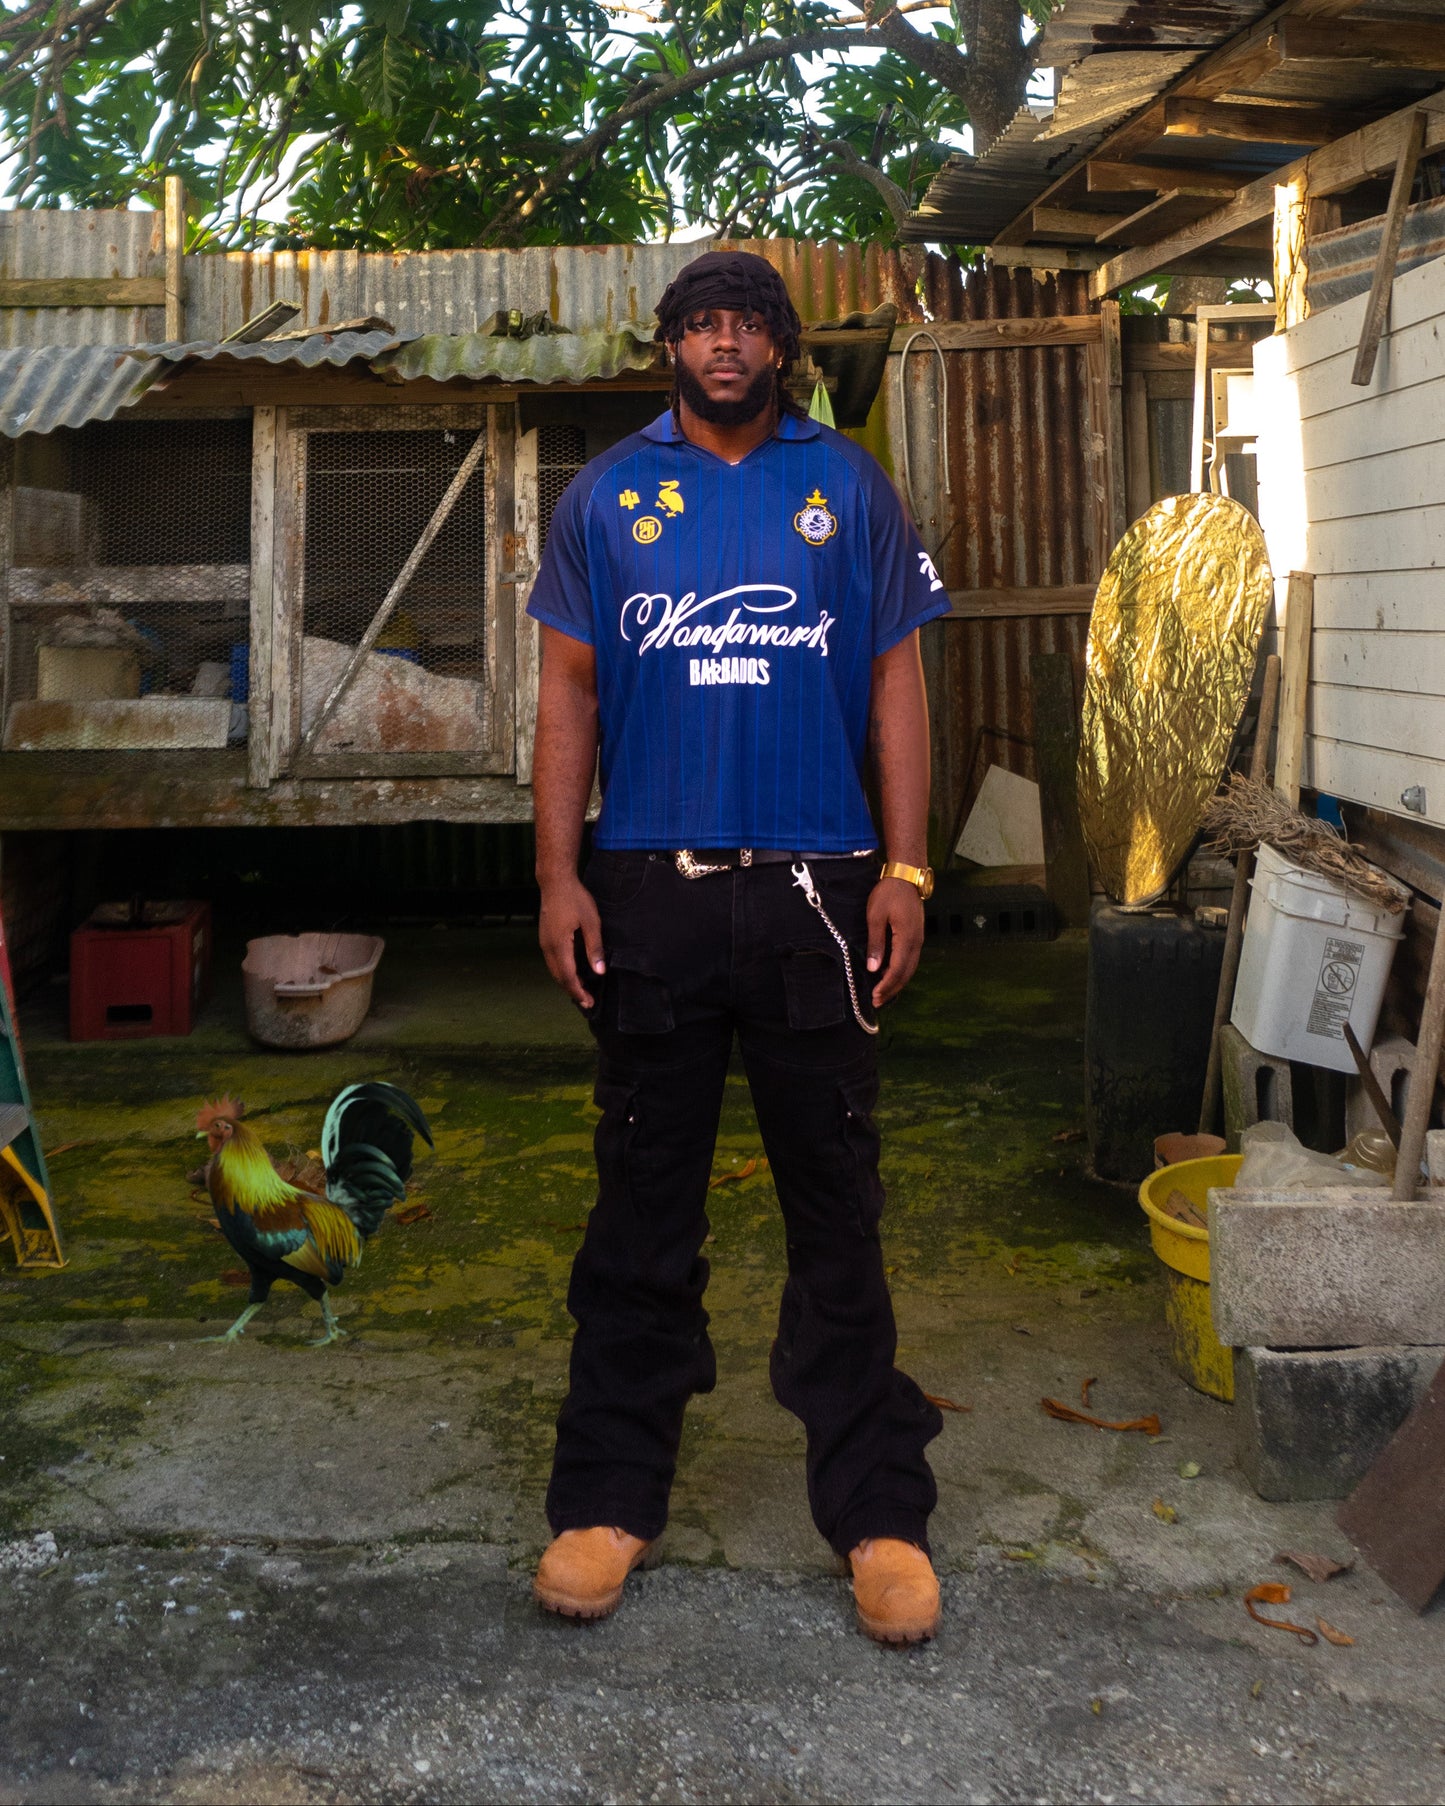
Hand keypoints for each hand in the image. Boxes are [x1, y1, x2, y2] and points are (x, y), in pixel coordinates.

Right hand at [538, 875, 604, 1008]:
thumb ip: (595, 948)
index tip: (589, 1003)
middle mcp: (548, 947)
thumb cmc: (575, 899)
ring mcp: (544, 942)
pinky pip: (553, 961)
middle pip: (559, 977)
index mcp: (559, 945)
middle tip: (588, 1002)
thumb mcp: (591, 922)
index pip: (568, 976)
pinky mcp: (545, 938)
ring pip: (555, 970)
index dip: (578, 992)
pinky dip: (563, 971)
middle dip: (573, 991)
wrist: (555, 881)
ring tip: (582, 990)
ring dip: (567, 982)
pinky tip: (573, 972)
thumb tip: (599, 972)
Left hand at [866, 877, 923, 1008]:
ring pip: (910, 968)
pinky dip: (902, 971)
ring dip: (898, 982)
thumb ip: (876, 943)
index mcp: (907, 938)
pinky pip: (911, 959)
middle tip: (878, 1002)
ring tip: (883, 993)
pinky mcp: (916, 935)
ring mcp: (919, 939)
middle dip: (892, 989)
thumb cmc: (888, 893)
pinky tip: (890, 974)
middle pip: (907, 973)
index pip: (898, 969)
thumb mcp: (876, 916)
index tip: (875, 996)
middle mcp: (917, 942)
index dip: (886, 985)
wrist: (906, 875)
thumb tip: (874, 968)